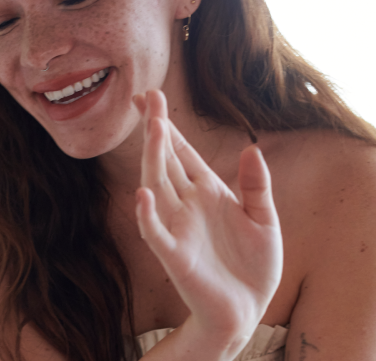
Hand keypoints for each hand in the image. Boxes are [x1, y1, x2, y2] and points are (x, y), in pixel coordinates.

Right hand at [134, 90, 282, 353]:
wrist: (246, 310)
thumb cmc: (253, 266)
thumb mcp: (265, 220)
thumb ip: (257, 185)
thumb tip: (252, 148)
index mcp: (207, 191)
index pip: (181, 151)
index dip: (166, 125)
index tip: (151, 97)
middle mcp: (186, 203)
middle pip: (165, 159)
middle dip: (157, 129)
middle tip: (148, 98)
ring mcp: (177, 226)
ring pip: (157, 184)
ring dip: (153, 158)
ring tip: (153, 129)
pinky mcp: (175, 255)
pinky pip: (155, 232)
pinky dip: (147, 214)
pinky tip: (143, 194)